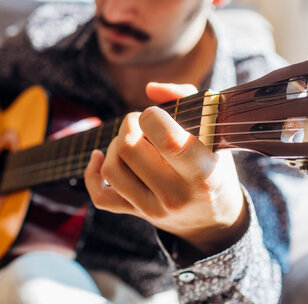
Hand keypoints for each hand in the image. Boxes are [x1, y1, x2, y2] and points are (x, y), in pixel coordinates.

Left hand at [84, 83, 247, 258]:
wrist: (213, 219)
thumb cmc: (213, 164)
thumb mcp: (213, 131)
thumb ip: (186, 98)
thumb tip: (150, 88)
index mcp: (202, 173)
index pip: (167, 140)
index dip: (152, 117)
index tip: (156, 114)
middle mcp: (176, 195)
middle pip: (129, 149)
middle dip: (129, 125)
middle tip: (142, 123)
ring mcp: (153, 209)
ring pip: (112, 169)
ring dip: (114, 145)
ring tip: (131, 140)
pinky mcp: (136, 214)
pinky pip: (100, 196)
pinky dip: (93, 173)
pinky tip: (100, 157)